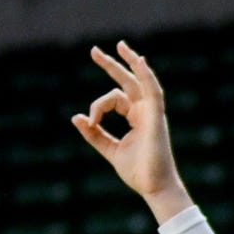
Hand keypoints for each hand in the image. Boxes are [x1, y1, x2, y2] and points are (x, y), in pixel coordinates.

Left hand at [70, 43, 191, 222]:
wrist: (154, 188)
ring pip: (140, 82)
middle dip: (112, 65)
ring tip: (118, 46)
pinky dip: (146, 75)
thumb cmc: (138, 173)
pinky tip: (138, 61)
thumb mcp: (110, 150)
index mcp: (137, 119)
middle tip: (94, 51)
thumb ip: (94, 134)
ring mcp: (153, 114)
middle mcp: (146, 112)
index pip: (114, 100)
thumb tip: (76, 117)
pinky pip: (153, 91)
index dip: (97, 107)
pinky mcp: (157, 118)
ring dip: (131, 62)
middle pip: (128, 82)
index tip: (90, 122)